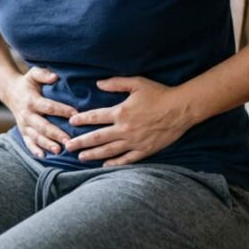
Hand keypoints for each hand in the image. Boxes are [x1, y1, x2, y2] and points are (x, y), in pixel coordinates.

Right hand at [2, 67, 77, 157]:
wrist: (10, 92)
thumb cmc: (27, 82)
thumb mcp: (33, 73)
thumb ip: (44, 74)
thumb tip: (55, 77)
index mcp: (32, 100)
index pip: (49, 107)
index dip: (62, 110)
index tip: (76, 114)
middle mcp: (27, 114)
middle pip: (43, 126)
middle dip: (56, 134)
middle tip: (69, 141)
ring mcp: (24, 125)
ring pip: (36, 137)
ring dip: (47, 144)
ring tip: (59, 151)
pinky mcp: (23, 131)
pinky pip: (28, 143)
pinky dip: (34, 150)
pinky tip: (43, 156)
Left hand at [65, 76, 194, 166]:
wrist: (181, 109)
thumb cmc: (159, 93)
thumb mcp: (136, 83)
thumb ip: (116, 83)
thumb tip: (98, 83)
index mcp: (121, 112)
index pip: (96, 117)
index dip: (82, 120)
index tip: (71, 122)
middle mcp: (125, 129)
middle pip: (98, 137)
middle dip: (81, 142)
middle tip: (67, 147)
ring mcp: (134, 141)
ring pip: (109, 150)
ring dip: (93, 154)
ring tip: (81, 157)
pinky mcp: (145, 150)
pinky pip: (127, 159)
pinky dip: (115, 163)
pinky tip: (105, 165)